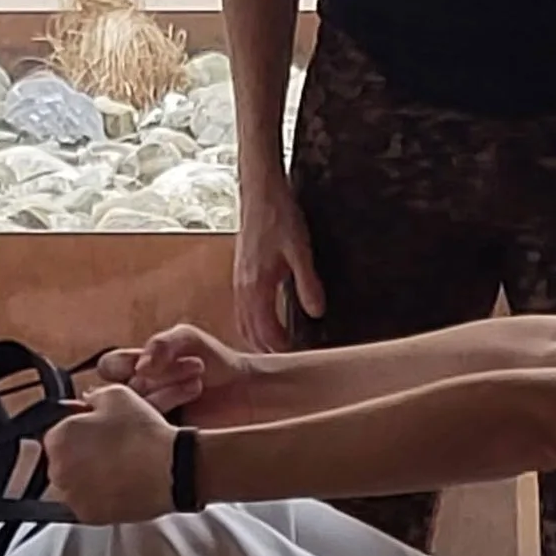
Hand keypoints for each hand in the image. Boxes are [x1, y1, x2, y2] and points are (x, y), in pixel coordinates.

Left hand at [43, 383, 177, 524]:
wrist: (170, 469)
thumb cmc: (144, 435)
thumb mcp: (116, 395)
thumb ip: (93, 396)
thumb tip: (87, 401)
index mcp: (58, 438)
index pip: (57, 434)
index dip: (78, 430)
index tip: (94, 432)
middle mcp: (58, 470)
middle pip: (63, 460)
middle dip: (81, 455)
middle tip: (109, 449)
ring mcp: (72, 496)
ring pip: (74, 484)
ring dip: (89, 476)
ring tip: (117, 467)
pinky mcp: (88, 516)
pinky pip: (88, 503)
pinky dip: (100, 496)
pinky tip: (120, 483)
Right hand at [92, 321, 257, 421]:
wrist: (249, 392)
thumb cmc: (217, 361)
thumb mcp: (188, 339)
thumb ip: (161, 343)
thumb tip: (139, 367)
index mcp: (136, 369)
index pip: (108, 367)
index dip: (122, 365)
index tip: (149, 364)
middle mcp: (138, 395)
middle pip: (124, 389)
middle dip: (158, 377)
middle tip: (195, 368)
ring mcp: (150, 419)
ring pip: (138, 411)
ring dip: (168, 392)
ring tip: (198, 384)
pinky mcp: (164, 440)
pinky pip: (153, 432)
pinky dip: (172, 413)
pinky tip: (196, 398)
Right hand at [234, 172, 324, 352]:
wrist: (260, 194)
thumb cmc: (280, 218)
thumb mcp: (301, 251)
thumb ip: (307, 283)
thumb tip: (317, 312)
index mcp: (256, 286)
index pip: (265, 331)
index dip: (281, 347)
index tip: (297, 356)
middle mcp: (242, 288)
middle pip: (249, 332)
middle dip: (267, 349)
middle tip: (287, 362)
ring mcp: (238, 282)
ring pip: (242, 323)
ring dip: (257, 339)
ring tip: (276, 350)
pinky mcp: (239, 276)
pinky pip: (240, 310)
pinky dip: (250, 325)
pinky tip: (263, 325)